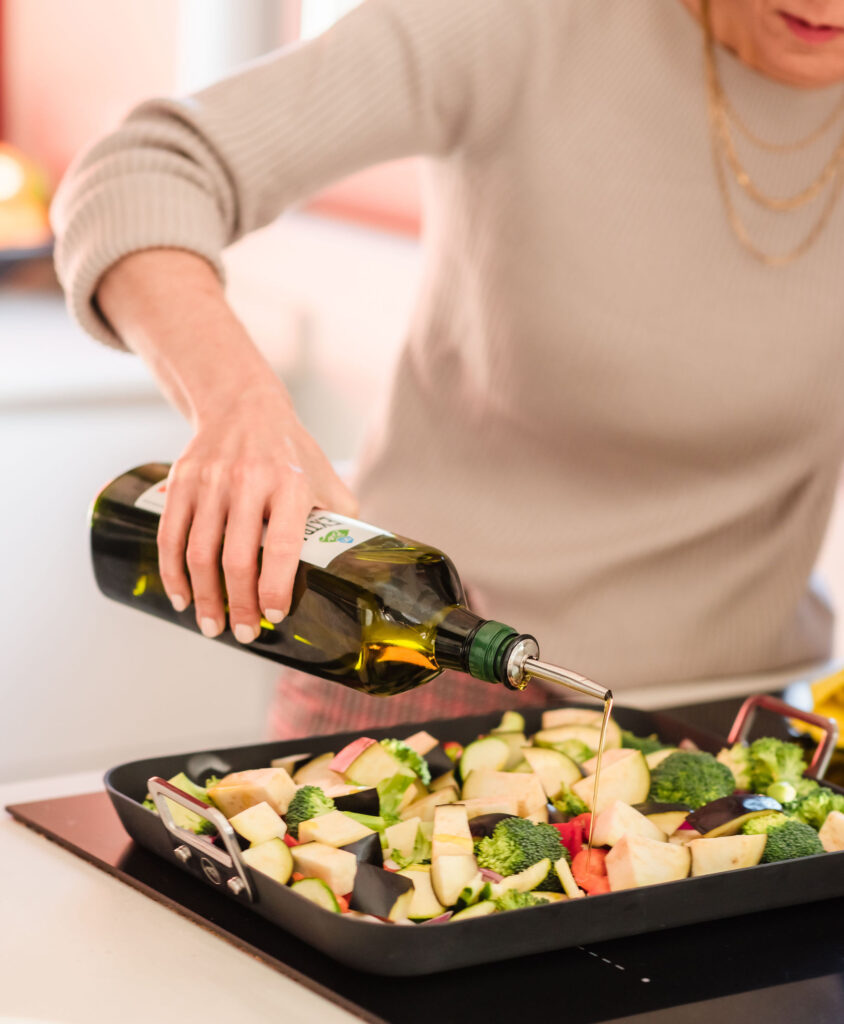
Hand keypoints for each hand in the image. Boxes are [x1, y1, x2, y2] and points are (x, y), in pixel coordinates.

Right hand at [96, 248, 356, 643]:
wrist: (243, 405)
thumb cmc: (290, 452)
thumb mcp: (325, 478)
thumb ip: (340, 518)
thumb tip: (361, 565)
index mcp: (289, 485)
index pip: (281, 546)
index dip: (276, 588)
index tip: (275, 617)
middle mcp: (248, 482)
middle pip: (238, 557)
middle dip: (239, 604)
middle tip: (243, 634)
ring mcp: (211, 481)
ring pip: (200, 551)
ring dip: (205, 597)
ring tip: (212, 626)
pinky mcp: (181, 480)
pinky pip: (171, 535)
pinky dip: (172, 573)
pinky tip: (183, 598)